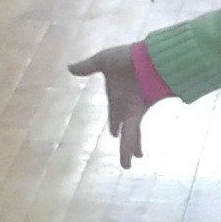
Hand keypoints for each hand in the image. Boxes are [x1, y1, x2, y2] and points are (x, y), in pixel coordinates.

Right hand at [68, 44, 150, 167]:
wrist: (150, 55)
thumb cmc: (128, 56)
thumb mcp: (104, 60)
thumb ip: (87, 66)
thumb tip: (69, 68)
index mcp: (118, 96)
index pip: (115, 114)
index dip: (115, 123)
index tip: (114, 132)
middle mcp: (127, 105)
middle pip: (125, 129)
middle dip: (125, 143)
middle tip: (128, 159)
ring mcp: (135, 109)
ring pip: (130, 134)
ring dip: (128, 149)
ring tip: (128, 166)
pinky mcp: (141, 111)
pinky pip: (133, 131)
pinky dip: (132, 143)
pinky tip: (136, 155)